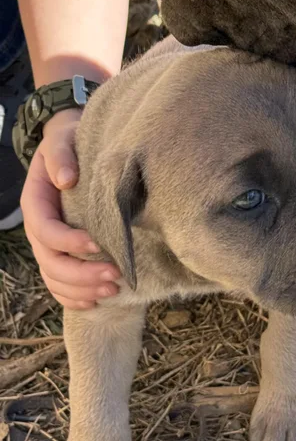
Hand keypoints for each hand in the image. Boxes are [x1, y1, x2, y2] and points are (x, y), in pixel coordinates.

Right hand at [20, 109, 120, 308]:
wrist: (72, 149)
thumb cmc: (70, 142)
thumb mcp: (63, 138)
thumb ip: (61, 155)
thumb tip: (66, 179)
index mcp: (36, 202)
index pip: (46, 231)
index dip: (69, 242)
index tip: (99, 244)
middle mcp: (39, 228)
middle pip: (51, 262)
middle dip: (82, 274)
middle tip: (114, 275)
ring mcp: (49, 245)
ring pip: (55, 278)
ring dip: (82, 290)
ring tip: (112, 289)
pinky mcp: (62, 254)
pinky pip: (60, 284)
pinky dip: (74, 297)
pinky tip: (95, 302)